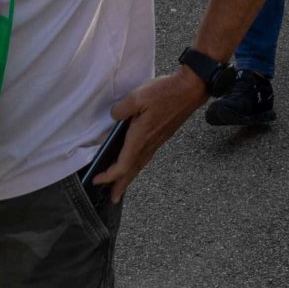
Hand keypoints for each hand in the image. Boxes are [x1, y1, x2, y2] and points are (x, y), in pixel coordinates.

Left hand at [91, 69, 211, 201]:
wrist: (190, 89)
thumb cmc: (165, 92)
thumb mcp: (137, 96)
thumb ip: (121, 109)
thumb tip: (114, 117)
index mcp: (141, 137)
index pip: (123, 164)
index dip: (109, 175)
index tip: (97, 179)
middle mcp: (149, 143)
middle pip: (132, 170)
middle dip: (120, 185)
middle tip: (112, 198)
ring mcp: (157, 141)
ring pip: (140, 165)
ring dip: (129, 177)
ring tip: (121, 186)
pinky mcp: (161, 137)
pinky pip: (145, 157)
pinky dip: (137, 166)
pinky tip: (135, 165)